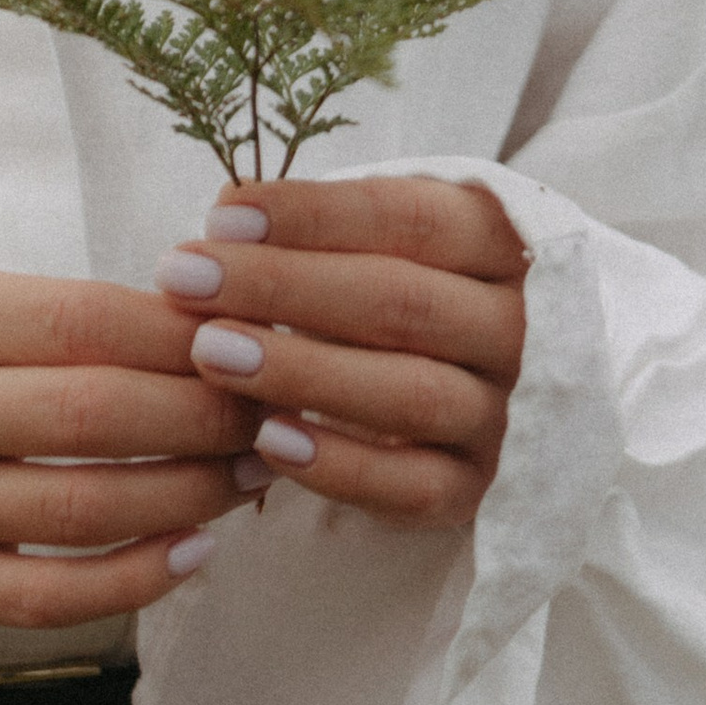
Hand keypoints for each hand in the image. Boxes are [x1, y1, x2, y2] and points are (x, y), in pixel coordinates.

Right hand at [0, 266, 258, 629]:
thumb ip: (76, 317)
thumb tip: (223, 328)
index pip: (84, 320)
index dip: (185, 338)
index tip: (256, 343)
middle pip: (91, 416)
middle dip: (205, 418)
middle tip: (272, 417)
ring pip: (81, 511)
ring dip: (191, 495)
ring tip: (251, 475)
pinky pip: (51, 596)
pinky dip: (139, 578)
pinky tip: (198, 548)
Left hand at [155, 173, 528, 525]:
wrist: (504, 395)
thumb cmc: (413, 291)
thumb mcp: (393, 240)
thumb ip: (329, 227)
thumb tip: (226, 219)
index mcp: (502, 244)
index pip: (409, 218)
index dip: (313, 214)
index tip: (220, 215)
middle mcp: (520, 328)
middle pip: (402, 301)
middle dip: (282, 287)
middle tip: (185, 277)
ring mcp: (507, 416)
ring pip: (410, 394)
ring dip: (302, 372)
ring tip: (209, 351)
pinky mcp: (481, 490)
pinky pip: (414, 487)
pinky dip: (339, 466)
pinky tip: (267, 439)